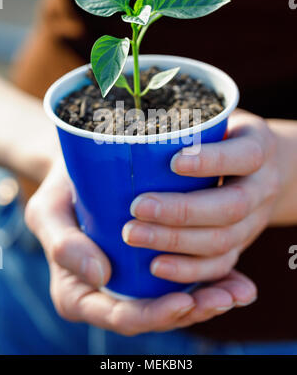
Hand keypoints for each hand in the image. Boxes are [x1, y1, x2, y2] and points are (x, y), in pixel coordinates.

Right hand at [25, 159, 256, 335]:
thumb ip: (62, 243)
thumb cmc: (61, 191)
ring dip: (210, 300)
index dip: (153, 316)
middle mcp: (110, 293)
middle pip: (154, 314)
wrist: (79, 171)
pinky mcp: (153, 264)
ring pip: (175, 301)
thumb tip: (100, 275)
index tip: (183, 301)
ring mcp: (134, 281)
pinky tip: (239, 280)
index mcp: (80, 292)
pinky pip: (184, 281)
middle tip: (224, 298)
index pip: (118, 316)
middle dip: (192, 311)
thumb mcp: (48, 211)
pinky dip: (213, 282)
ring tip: (240, 291)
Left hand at [123, 110, 279, 285]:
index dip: (211, 161)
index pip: (244, 156)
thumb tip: (126, 127)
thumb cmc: (223, 139)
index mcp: (258, 147)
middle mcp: (262, 186)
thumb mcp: (217, 120)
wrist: (260, 169)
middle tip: (137, 206)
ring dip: (175, 241)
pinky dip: (188, 270)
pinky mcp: (242, 244)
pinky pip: (221, 265)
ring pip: (224, 240)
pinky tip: (155, 265)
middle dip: (182, 211)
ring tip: (132, 234)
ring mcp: (255, 220)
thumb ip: (187, 124)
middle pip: (232, 206)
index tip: (173, 162)